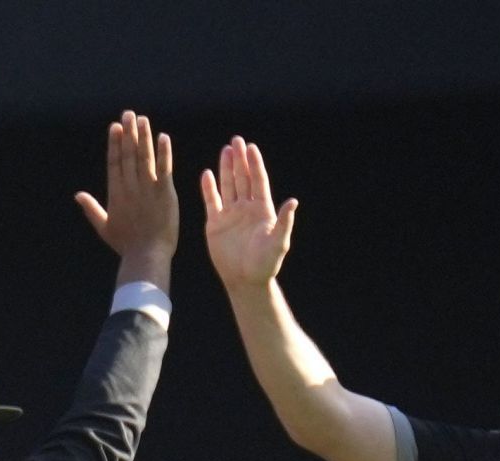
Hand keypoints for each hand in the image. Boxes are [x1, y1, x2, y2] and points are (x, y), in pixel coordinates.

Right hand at [76, 109, 177, 289]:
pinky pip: (164, 167)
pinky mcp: (165, 192)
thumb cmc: (126, 245)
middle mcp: (130, 187)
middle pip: (128, 154)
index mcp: (116, 194)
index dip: (115, 143)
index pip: (114, 162)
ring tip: (142, 119)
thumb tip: (77, 194)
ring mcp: (148, 189)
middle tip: (128, 114)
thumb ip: (91, 209)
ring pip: (144, 157)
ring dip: (143, 136)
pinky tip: (162, 137)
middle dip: (128, 133)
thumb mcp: (104, 227)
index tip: (115, 127)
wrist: (147, 255)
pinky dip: (163, 152)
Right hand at [200, 135, 298, 292]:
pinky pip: (211, 202)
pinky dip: (208, 188)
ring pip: (228, 186)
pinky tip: (207, 174)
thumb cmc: (265, 264)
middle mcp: (246, 208)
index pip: (258, 181)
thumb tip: (293, 202)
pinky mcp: (215, 224)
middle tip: (236, 140)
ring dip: (226, 169)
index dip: (255, 164)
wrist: (245, 280)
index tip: (251, 147)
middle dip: (240, 160)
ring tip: (225, 151)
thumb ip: (284, 222)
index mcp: (262, 210)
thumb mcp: (278, 243)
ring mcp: (230, 215)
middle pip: (243, 179)